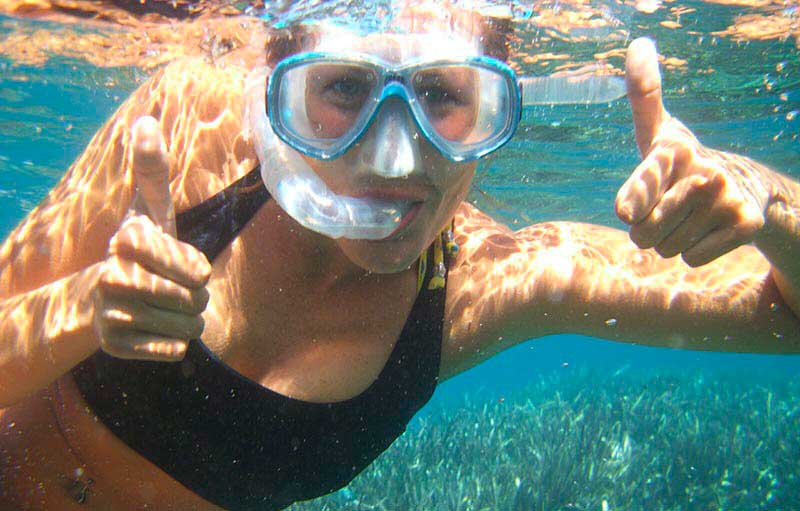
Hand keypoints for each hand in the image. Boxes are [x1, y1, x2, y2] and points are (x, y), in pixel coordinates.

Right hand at [93, 116, 210, 360]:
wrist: (102, 297)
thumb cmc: (142, 250)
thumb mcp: (150, 211)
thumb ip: (151, 170)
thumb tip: (146, 120)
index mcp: (128, 240)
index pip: (198, 269)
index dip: (196, 269)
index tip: (178, 262)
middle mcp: (112, 275)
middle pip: (195, 300)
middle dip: (196, 298)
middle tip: (173, 289)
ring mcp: (110, 312)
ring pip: (187, 327)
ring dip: (188, 321)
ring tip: (166, 308)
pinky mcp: (113, 346)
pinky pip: (172, 350)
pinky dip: (174, 343)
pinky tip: (156, 330)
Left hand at [615, 38, 771, 266]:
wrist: (744, 187)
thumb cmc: (683, 162)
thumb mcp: (658, 132)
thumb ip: (643, 97)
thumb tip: (639, 43)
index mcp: (672, 148)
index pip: (645, 179)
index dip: (636, 198)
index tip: (627, 211)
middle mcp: (703, 169)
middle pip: (642, 233)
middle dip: (646, 231)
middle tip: (664, 211)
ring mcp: (726, 197)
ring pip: (666, 249)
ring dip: (669, 242)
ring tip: (687, 217)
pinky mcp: (746, 224)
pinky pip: (690, 258)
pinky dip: (693, 252)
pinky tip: (706, 230)